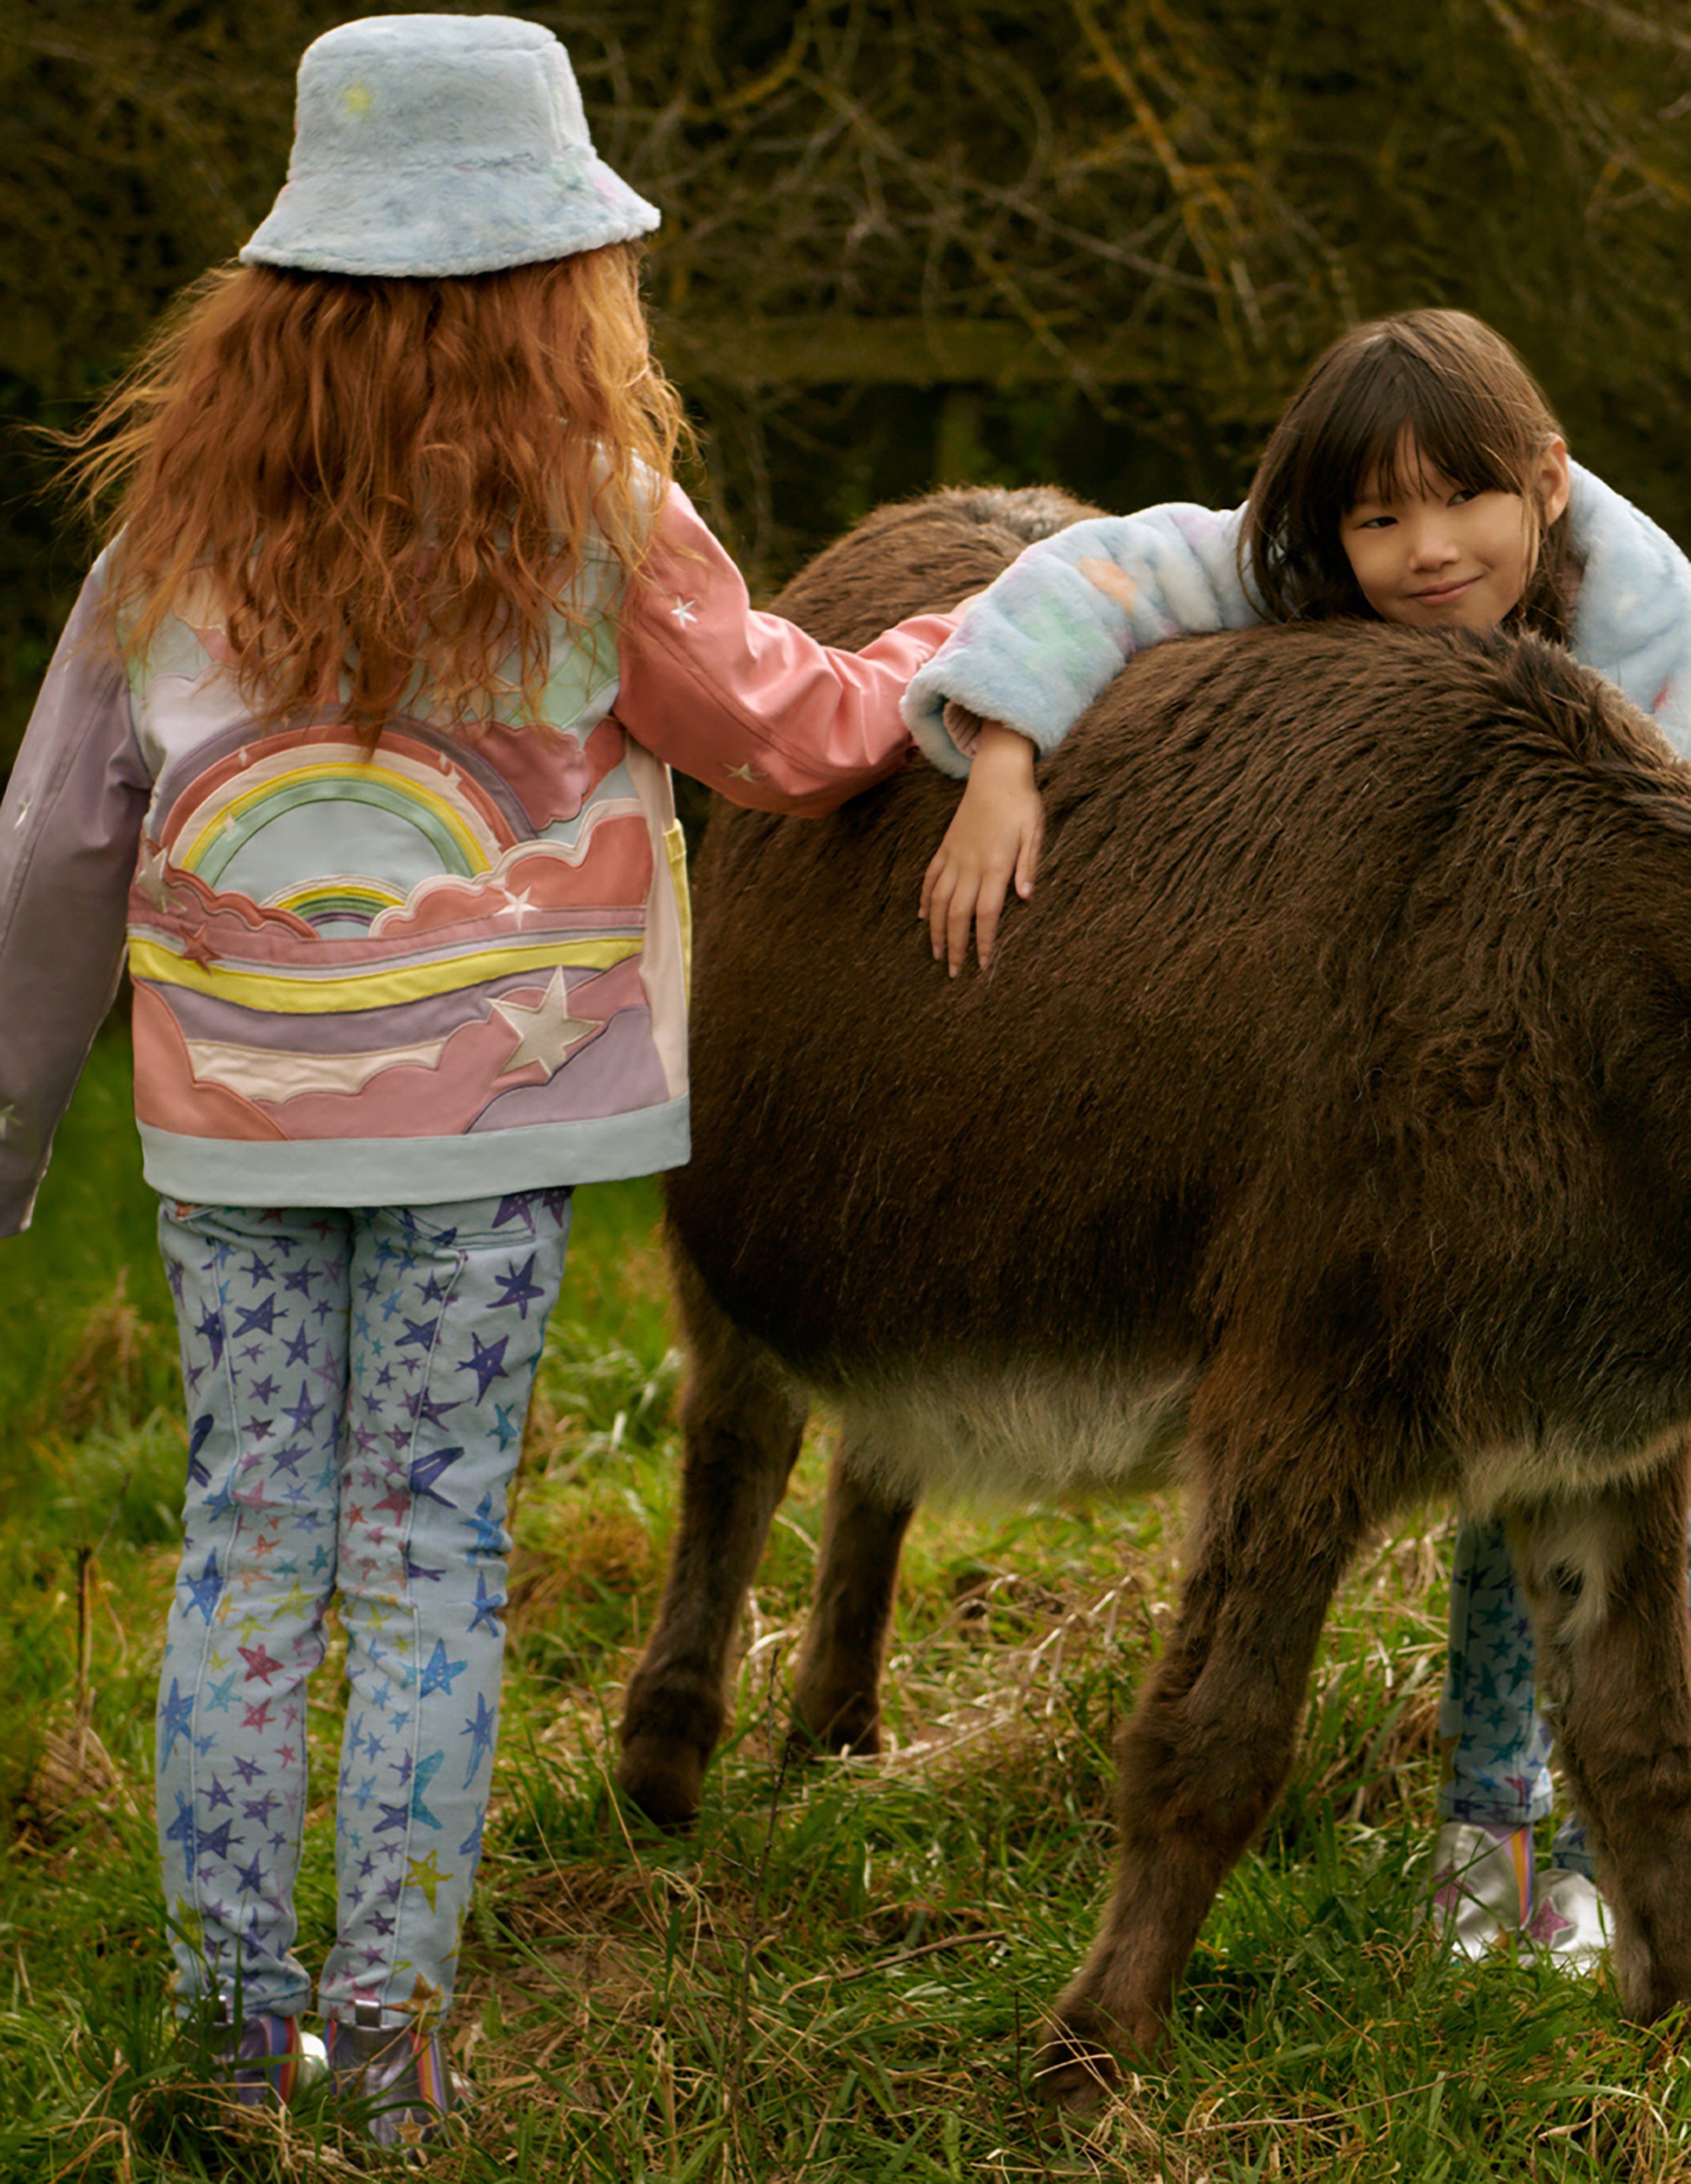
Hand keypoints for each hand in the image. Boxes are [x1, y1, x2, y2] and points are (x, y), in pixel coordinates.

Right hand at [919, 723, 1044, 975]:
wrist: (996, 771)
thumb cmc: (1022, 802)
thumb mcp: (1034, 832)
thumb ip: (1029, 865)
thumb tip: (1026, 897)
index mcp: (995, 864)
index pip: (986, 914)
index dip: (983, 942)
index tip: (982, 965)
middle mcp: (971, 864)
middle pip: (957, 915)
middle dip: (955, 946)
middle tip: (953, 972)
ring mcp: (955, 856)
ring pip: (940, 901)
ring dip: (937, 930)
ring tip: (936, 954)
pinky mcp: (946, 847)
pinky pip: (931, 878)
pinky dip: (926, 899)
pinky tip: (923, 917)